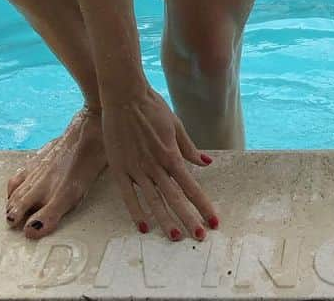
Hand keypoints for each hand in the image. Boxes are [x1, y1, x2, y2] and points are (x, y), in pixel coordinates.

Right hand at [101, 84, 219, 239]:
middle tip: (199, 237)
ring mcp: (137, 168)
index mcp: (172, 155)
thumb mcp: (176, 125)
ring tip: (175, 237)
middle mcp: (156, 165)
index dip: (203, 205)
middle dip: (188, 219)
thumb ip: (189, 147)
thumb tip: (207, 162)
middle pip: (175, 198)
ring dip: (165, 220)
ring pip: (153, 200)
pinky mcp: (120, 169)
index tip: (214, 221)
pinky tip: (143, 227)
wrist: (125, 96)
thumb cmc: (152, 108)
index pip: (191, 186)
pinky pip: (128, 196)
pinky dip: (136, 212)